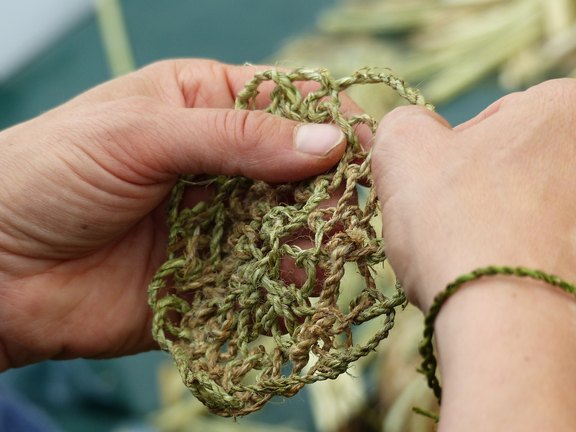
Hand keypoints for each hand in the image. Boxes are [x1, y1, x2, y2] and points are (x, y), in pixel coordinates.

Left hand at [0, 59, 351, 369]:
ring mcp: (220, 221)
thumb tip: (327, 144)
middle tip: (352, 209)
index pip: (285, 103)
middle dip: (328, 187)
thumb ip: (235, 138)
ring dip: (315, 237)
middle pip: (297, 168)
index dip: (328, 121)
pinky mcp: (215, 275)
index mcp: (203, 105)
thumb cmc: (52, 173)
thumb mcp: (141, 133)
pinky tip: (307, 286)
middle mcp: (220, 163)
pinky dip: (290, 282)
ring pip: (289, 224)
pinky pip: (266, 276)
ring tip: (337, 249)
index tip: (367, 147)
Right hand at [372, 78, 575, 310]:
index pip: (488, 123)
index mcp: (562, 108)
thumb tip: (414, 131)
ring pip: (526, 209)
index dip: (448, 158)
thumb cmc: (457, 223)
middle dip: (476, 191)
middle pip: (512, 166)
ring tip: (470, 254)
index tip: (435, 191)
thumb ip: (404, 123)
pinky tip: (496, 275)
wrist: (508, 321)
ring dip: (493, 225)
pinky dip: (515, 256)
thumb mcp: (404, 149)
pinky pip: (540, 247)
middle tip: (449, 225)